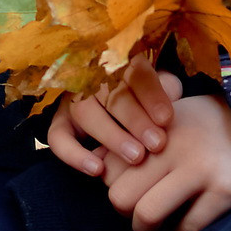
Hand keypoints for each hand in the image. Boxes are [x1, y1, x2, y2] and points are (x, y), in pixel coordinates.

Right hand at [50, 60, 180, 178]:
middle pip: (109, 94)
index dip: (151, 95)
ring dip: (112, 136)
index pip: (134, 72)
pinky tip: (97, 169)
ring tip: (136, 157)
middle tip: (156, 143)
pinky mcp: (60, 123)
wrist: (121, 102)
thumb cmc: (147, 96)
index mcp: (122, 62)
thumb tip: (171, 93)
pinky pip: (58, 138)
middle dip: (135, 120)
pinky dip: (74, 155)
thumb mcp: (160, 87)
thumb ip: (167, 88)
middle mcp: (92, 76)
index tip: (166, 119)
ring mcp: (73, 99)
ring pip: (85, 113)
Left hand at [104, 91, 230, 230]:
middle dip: (126, 213)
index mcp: (152, 128)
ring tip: (155, 229)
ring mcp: (200, 169)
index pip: (107, 170)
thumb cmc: (198, 125)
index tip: (129, 189)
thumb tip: (95, 164)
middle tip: (139, 213)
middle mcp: (172, 147)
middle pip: (120, 197)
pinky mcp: (225, 191)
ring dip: (147, 230)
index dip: (114, 185)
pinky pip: (186, 228)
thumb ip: (130, 138)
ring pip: (147, 215)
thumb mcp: (161, 118)